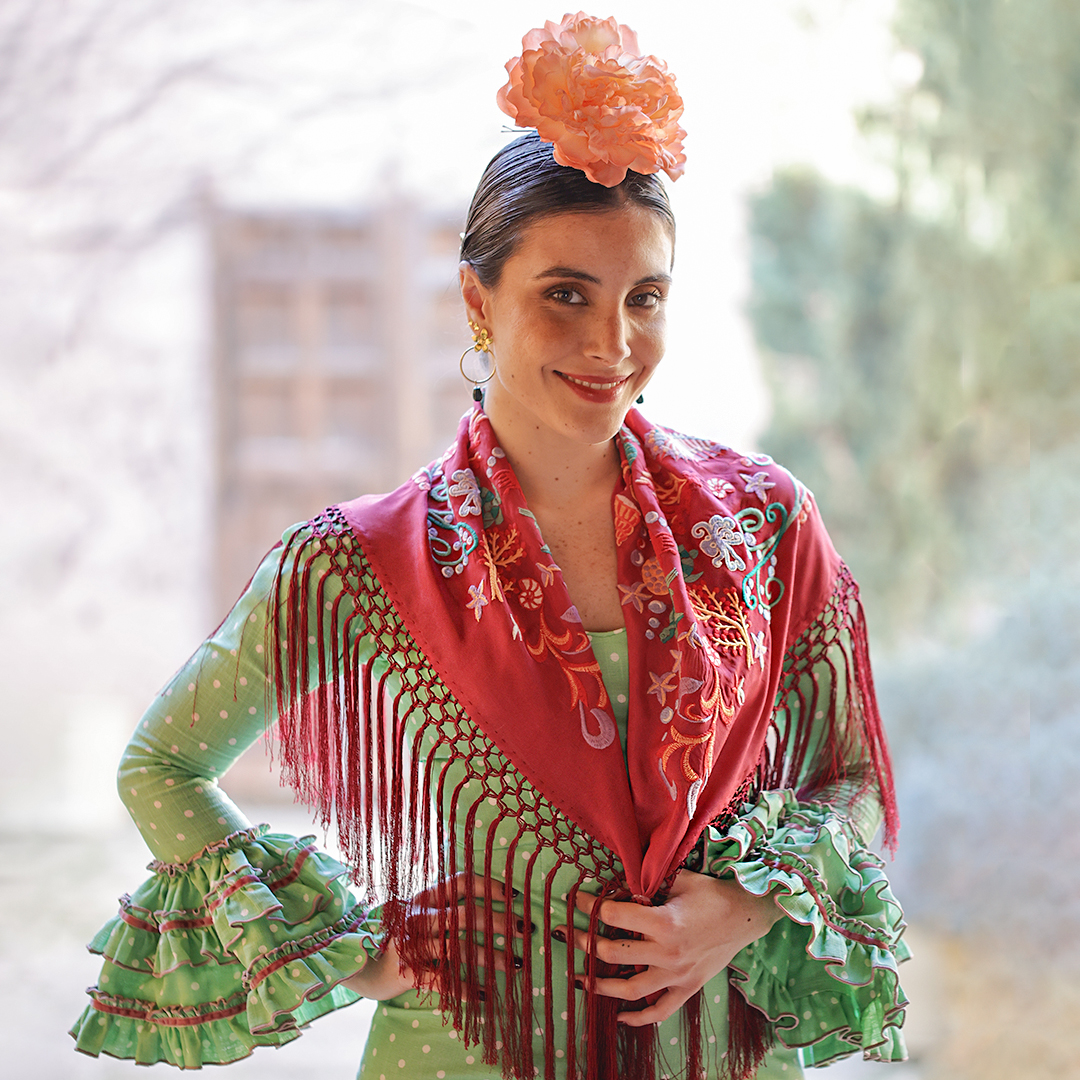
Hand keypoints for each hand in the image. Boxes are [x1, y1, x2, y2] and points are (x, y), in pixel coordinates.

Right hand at [343, 874, 514, 1000]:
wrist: (359, 964)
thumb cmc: (400, 937)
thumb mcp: (419, 914)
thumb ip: (446, 908)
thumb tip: (492, 907)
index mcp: (424, 898)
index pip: (460, 882)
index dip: (488, 886)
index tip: (514, 896)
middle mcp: (418, 917)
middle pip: (464, 914)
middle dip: (498, 921)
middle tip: (524, 929)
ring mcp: (411, 944)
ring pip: (457, 948)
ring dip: (490, 957)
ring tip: (514, 964)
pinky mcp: (407, 972)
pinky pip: (443, 981)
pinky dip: (466, 989)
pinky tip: (486, 996)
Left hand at [563, 869, 782, 1025]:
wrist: (746, 915)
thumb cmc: (710, 893)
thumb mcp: (678, 879)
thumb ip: (647, 885)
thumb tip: (617, 887)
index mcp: (663, 922)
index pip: (613, 916)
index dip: (591, 906)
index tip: (578, 900)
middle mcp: (667, 953)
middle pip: (612, 953)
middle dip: (585, 943)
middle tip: (569, 935)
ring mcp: (677, 975)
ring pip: (630, 989)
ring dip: (601, 986)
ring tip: (579, 978)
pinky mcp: (688, 988)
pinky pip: (660, 1010)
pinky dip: (639, 1018)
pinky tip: (621, 1017)